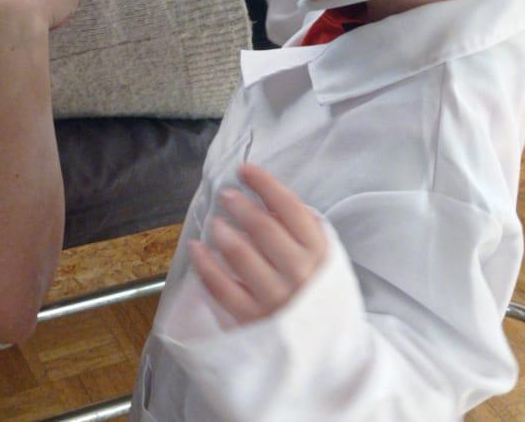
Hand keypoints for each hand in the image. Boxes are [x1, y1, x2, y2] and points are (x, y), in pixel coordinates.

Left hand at [190, 163, 326, 325]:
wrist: (327, 353)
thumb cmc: (320, 296)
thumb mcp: (327, 260)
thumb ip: (305, 231)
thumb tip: (270, 201)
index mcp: (319, 253)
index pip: (290, 208)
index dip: (265, 184)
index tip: (246, 170)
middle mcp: (299, 273)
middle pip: (263, 228)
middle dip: (241, 205)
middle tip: (227, 195)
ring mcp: (275, 298)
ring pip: (241, 255)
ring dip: (222, 232)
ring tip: (215, 223)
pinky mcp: (253, 321)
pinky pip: (222, 287)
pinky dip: (205, 264)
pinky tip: (197, 248)